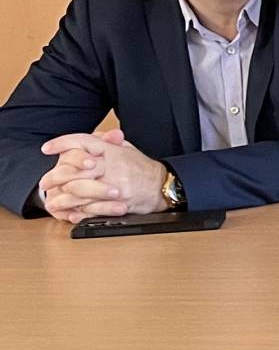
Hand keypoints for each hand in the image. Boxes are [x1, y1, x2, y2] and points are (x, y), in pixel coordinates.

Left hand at [36, 129, 167, 221]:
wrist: (163, 186)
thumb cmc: (143, 169)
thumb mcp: (127, 149)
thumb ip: (108, 143)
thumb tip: (93, 137)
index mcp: (111, 151)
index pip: (82, 141)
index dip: (62, 143)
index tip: (46, 148)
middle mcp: (110, 166)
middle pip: (74, 168)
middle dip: (55, 176)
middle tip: (45, 182)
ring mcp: (113, 185)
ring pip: (79, 191)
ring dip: (62, 198)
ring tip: (52, 201)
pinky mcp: (116, 202)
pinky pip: (92, 208)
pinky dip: (78, 211)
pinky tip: (69, 212)